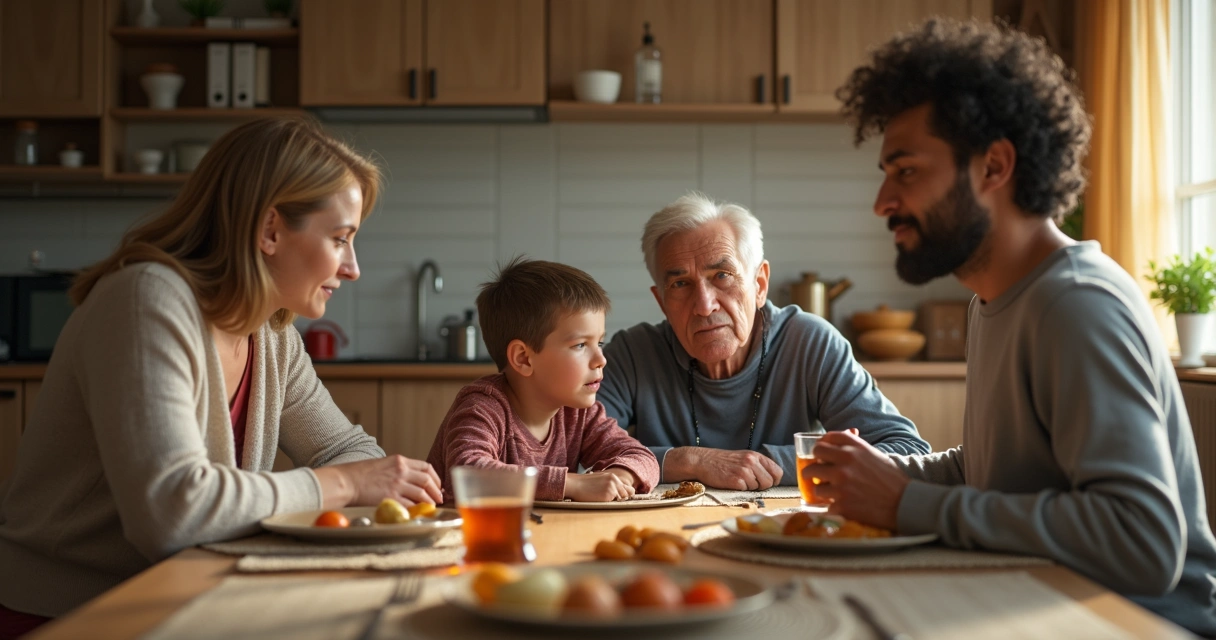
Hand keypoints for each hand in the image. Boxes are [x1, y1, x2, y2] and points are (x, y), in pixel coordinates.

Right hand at [316, 455, 442, 507]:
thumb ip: (398, 470)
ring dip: (430, 501)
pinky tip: (419, 512)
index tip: (437, 485)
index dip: (436, 478)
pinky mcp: (391, 498)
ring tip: (431, 506)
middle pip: (428, 480)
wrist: (346, 482)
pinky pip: (411, 505)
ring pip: (423, 493)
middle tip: (439, 498)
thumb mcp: (383, 464)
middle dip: (436, 491)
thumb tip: (412, 482)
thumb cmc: (360, 474)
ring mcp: (397, 484)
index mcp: (400, 460)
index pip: (426, 467)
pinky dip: (417, 509)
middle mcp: (401, 471)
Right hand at [566, 470, 635, 501]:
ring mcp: (613, 487)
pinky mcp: (609, 494)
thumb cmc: (583, 484)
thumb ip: (609, 485)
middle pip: (627, 494)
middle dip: (622, 499)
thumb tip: (616, 495)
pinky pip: (614, 503)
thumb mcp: (599, 480)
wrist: (575, 484)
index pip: (627, 488)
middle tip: (612, 502)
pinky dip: (609, 504)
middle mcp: (615, 481)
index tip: (620, 499)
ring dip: (614, 502)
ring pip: (621, 499)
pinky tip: (600, 501)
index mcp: (613, 477)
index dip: (624, 494)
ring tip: (603, 500)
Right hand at [665, 447, 781, 489]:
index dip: (774, 480)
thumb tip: (772, 478)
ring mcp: (744, 471)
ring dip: (750, 488)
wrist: (702, 461)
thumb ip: (758, 465)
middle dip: (762, 486)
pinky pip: (746, 491)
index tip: (766, 482)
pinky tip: (731, 483)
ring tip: (738, 481)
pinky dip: (740, 490)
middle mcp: (751, 461)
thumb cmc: (722, 461)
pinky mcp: (736, 480)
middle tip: (749, 483)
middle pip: (770, 482)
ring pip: (758, 488)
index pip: (777, 471)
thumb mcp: (743, 457)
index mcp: (755, 456)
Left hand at [808, 431, 908, 529]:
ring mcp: (842, 484)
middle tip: (817, 475)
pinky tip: (846, 507)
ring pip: (816, 486)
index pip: (825, 439)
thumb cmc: (892, 479)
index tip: (822, 454)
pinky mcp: (842, 504)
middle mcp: (845, 462)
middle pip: (814, 459)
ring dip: (824, 491)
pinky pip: (827, 506)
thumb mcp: (875, 455)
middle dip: (814, 468)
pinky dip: (834, 508)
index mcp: (854, 447)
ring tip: (835, 494)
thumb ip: (857, 446)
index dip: (821, 446)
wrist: (906, 503)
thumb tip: (848, 431)